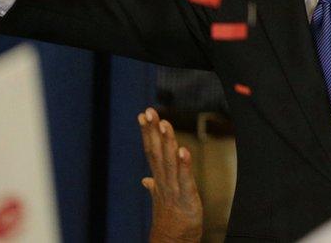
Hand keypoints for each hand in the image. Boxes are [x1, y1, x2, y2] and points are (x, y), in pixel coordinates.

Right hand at [139, 107, 202, 242]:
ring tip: (165, 124)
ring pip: (169, 162)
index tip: (143, 114)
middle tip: (149, 111)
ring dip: (167, 143)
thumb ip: (154, 186)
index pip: (152, 151)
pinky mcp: (187, 198)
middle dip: (153, 131)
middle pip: (157, 152)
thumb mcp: (162, 199)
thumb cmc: (170, 220)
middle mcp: (164, 182)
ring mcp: (174, 189)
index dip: (147, 133)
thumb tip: (145, 180)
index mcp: (159, 179)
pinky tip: (184, 150)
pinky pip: (185, 180)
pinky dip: (184, 165)